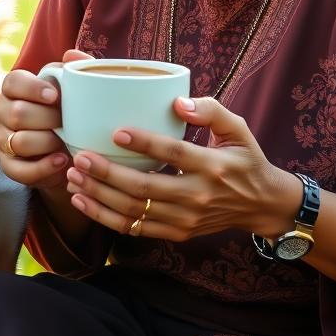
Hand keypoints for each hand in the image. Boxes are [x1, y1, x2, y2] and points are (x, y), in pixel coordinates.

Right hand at [0, 49, 92, 189]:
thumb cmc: (67, 112)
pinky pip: (19, 170)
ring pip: (19, 141)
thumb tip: (71, 56)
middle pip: (18, 113)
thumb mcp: (73, 89)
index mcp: (14, 89)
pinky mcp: (8, 165)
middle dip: (48, 119)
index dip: (33, 88)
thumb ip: (76, 69)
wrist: (68, 149)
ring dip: (47, 142)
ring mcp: (2, 140)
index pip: (13, 81)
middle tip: (67, 123)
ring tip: (65, 142)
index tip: (55, 96)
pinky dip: (43, 167)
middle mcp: (2, 112)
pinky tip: (61, 161)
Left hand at [64, 96, 300, 239]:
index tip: (116, 132)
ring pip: (135, 211)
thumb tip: (177, 103)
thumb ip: (211, 110)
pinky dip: (106, 217)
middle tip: (80, 157)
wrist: (262, 206)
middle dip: (107, 174)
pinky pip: (135, 228)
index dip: (145, 143)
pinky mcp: (177, 232)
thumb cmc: (245, 159)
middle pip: (145, 188)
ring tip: (73, 178)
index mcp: (213, 165)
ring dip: (99, 196)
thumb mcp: (238, 129)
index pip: (175, 154)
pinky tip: (83, 201)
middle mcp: (198, 196)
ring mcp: (186, 219)